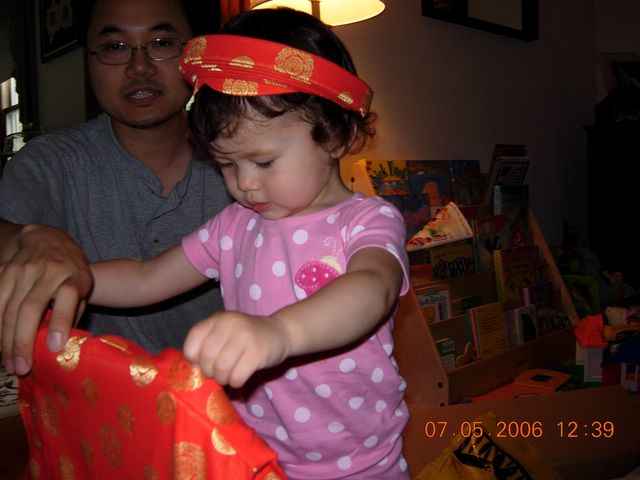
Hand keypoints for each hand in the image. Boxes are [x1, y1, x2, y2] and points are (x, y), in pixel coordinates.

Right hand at [0, 224, 92, 374]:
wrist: (48, 240)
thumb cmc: (71, 272)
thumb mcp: (83, 287)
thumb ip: (74, 312)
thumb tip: (64, 346)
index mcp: (73, 276)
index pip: (67, 297)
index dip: (61, 322)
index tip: (55, 348)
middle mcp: (48, 271)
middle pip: (31, 308)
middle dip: (23, 341)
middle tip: (21, 368)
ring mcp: (23, 270)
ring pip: (8, 307)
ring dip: (4, 338)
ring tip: (7, 362)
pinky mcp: (4, 270)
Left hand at [183, 311, 291, 387]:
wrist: (279, 332)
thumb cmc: (246, 337)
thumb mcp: (224, 332)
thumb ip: (206, 344)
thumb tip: (192, 369)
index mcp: (216, 319)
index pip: (192, 342)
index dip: (193, 359)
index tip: (202, 364)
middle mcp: (229, 324)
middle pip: (206, 357)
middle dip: (209, 372)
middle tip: (217, 373)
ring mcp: (245, 337)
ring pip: (221, 368)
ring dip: (222, 379)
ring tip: (228, 376)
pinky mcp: (258, 352)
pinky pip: (238, 376)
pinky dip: (236, 382)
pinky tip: (240, 377)